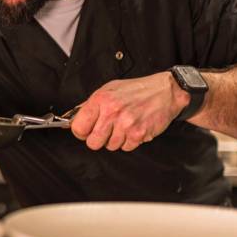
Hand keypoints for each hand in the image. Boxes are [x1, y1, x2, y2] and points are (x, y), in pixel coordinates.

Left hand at [70, 72, 189, 151]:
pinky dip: (129, 141)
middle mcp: (112, 112)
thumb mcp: (108, 90)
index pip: (78, 127)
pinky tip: (133, 128)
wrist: (165, 91)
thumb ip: (89, 105)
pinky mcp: (139, 134)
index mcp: (101, 100)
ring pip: (110, 146)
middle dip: (97, 139)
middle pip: (92, 142)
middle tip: (105, 131)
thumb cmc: (136, 90)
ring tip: (123, 126)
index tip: (86, 130)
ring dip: (115, 139)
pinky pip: (126, 147)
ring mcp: (126, 124)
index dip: (81, 132)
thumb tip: (71, 119)